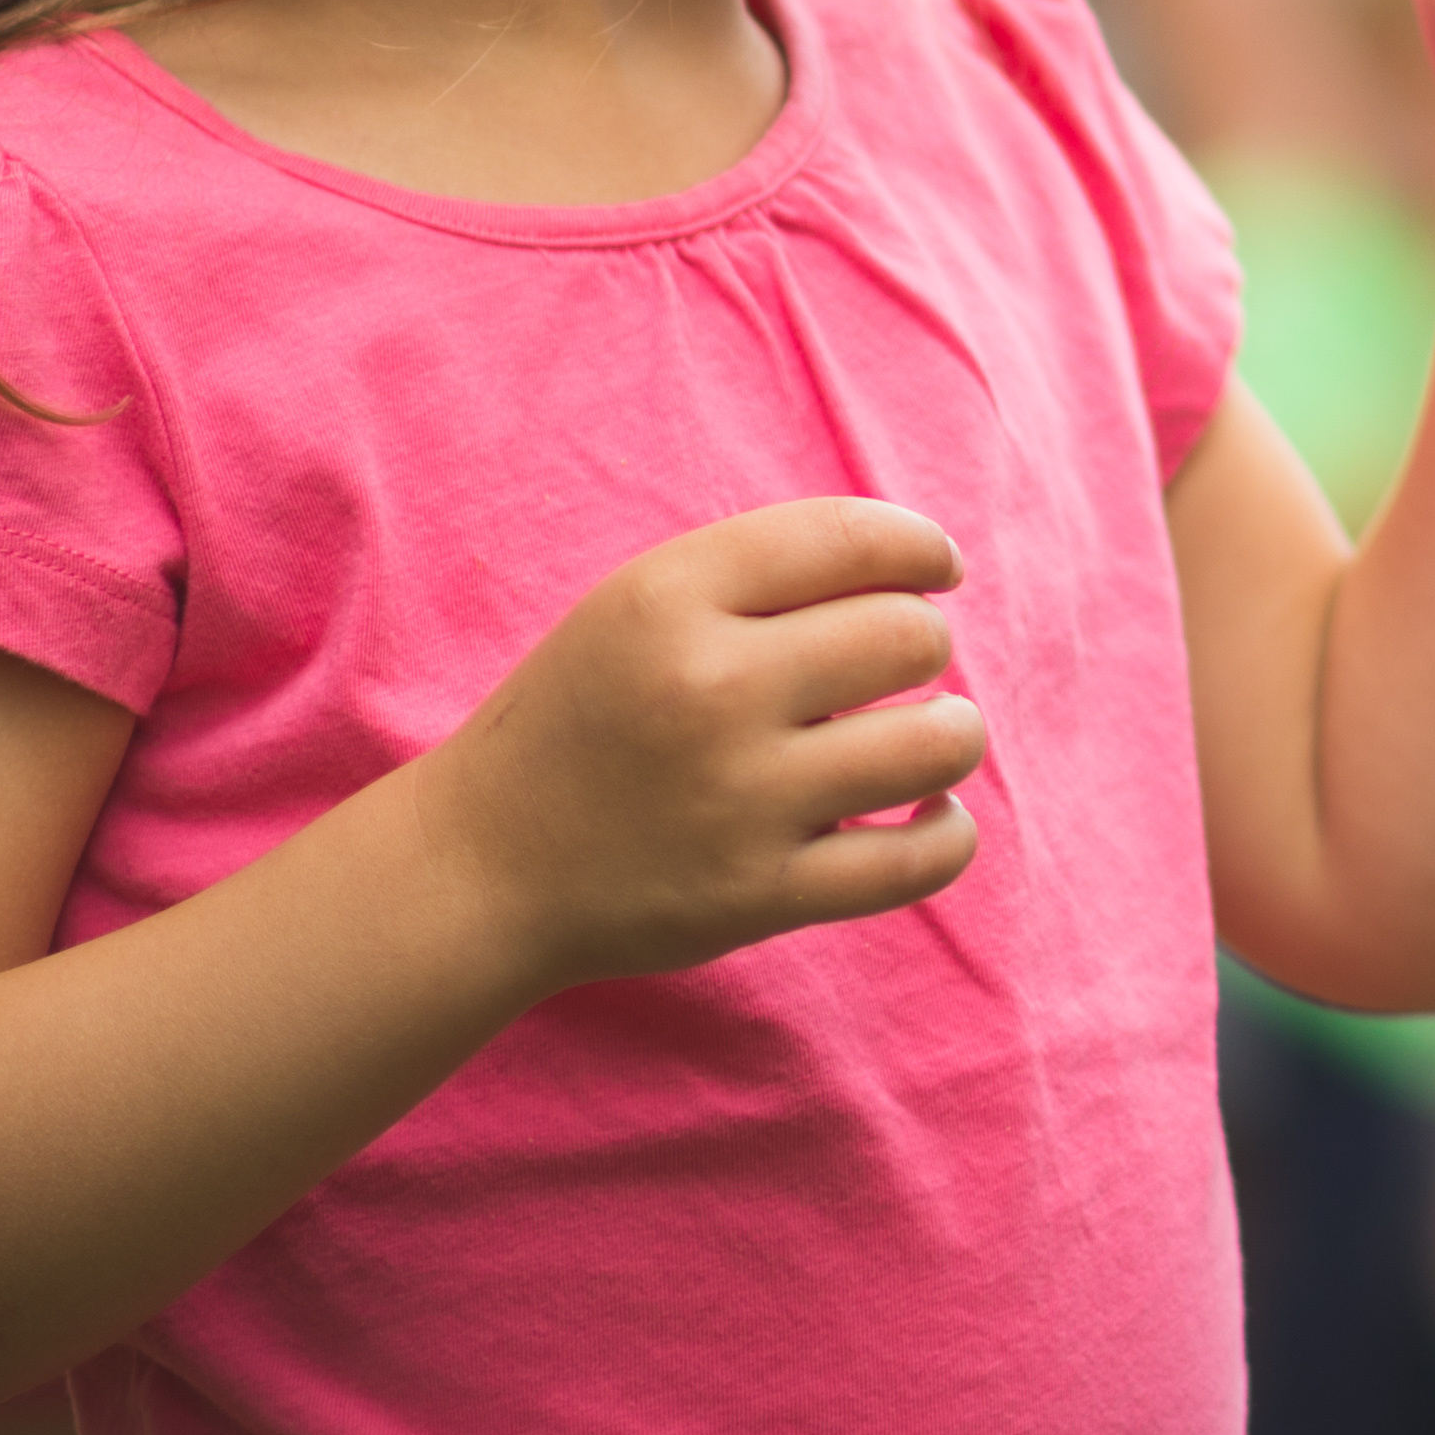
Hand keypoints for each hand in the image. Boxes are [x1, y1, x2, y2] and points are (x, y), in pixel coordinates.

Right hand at [406, 503, 986, 988]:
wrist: (481, 867)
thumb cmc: (591, 716)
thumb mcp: (644, 605)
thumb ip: (770, 569)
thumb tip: (927, 566)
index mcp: (670, 599)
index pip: (856, 538)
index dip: (924, 549)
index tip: (935, 571)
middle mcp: (708, 691)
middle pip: (911, 635)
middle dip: (924, 643)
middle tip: (889, 669)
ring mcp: (737, 799)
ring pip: (938, 742)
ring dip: (953, 734)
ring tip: (921, 738)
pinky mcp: (758, 896)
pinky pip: (921, 861)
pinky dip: (949, 832)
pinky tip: (927, 813)